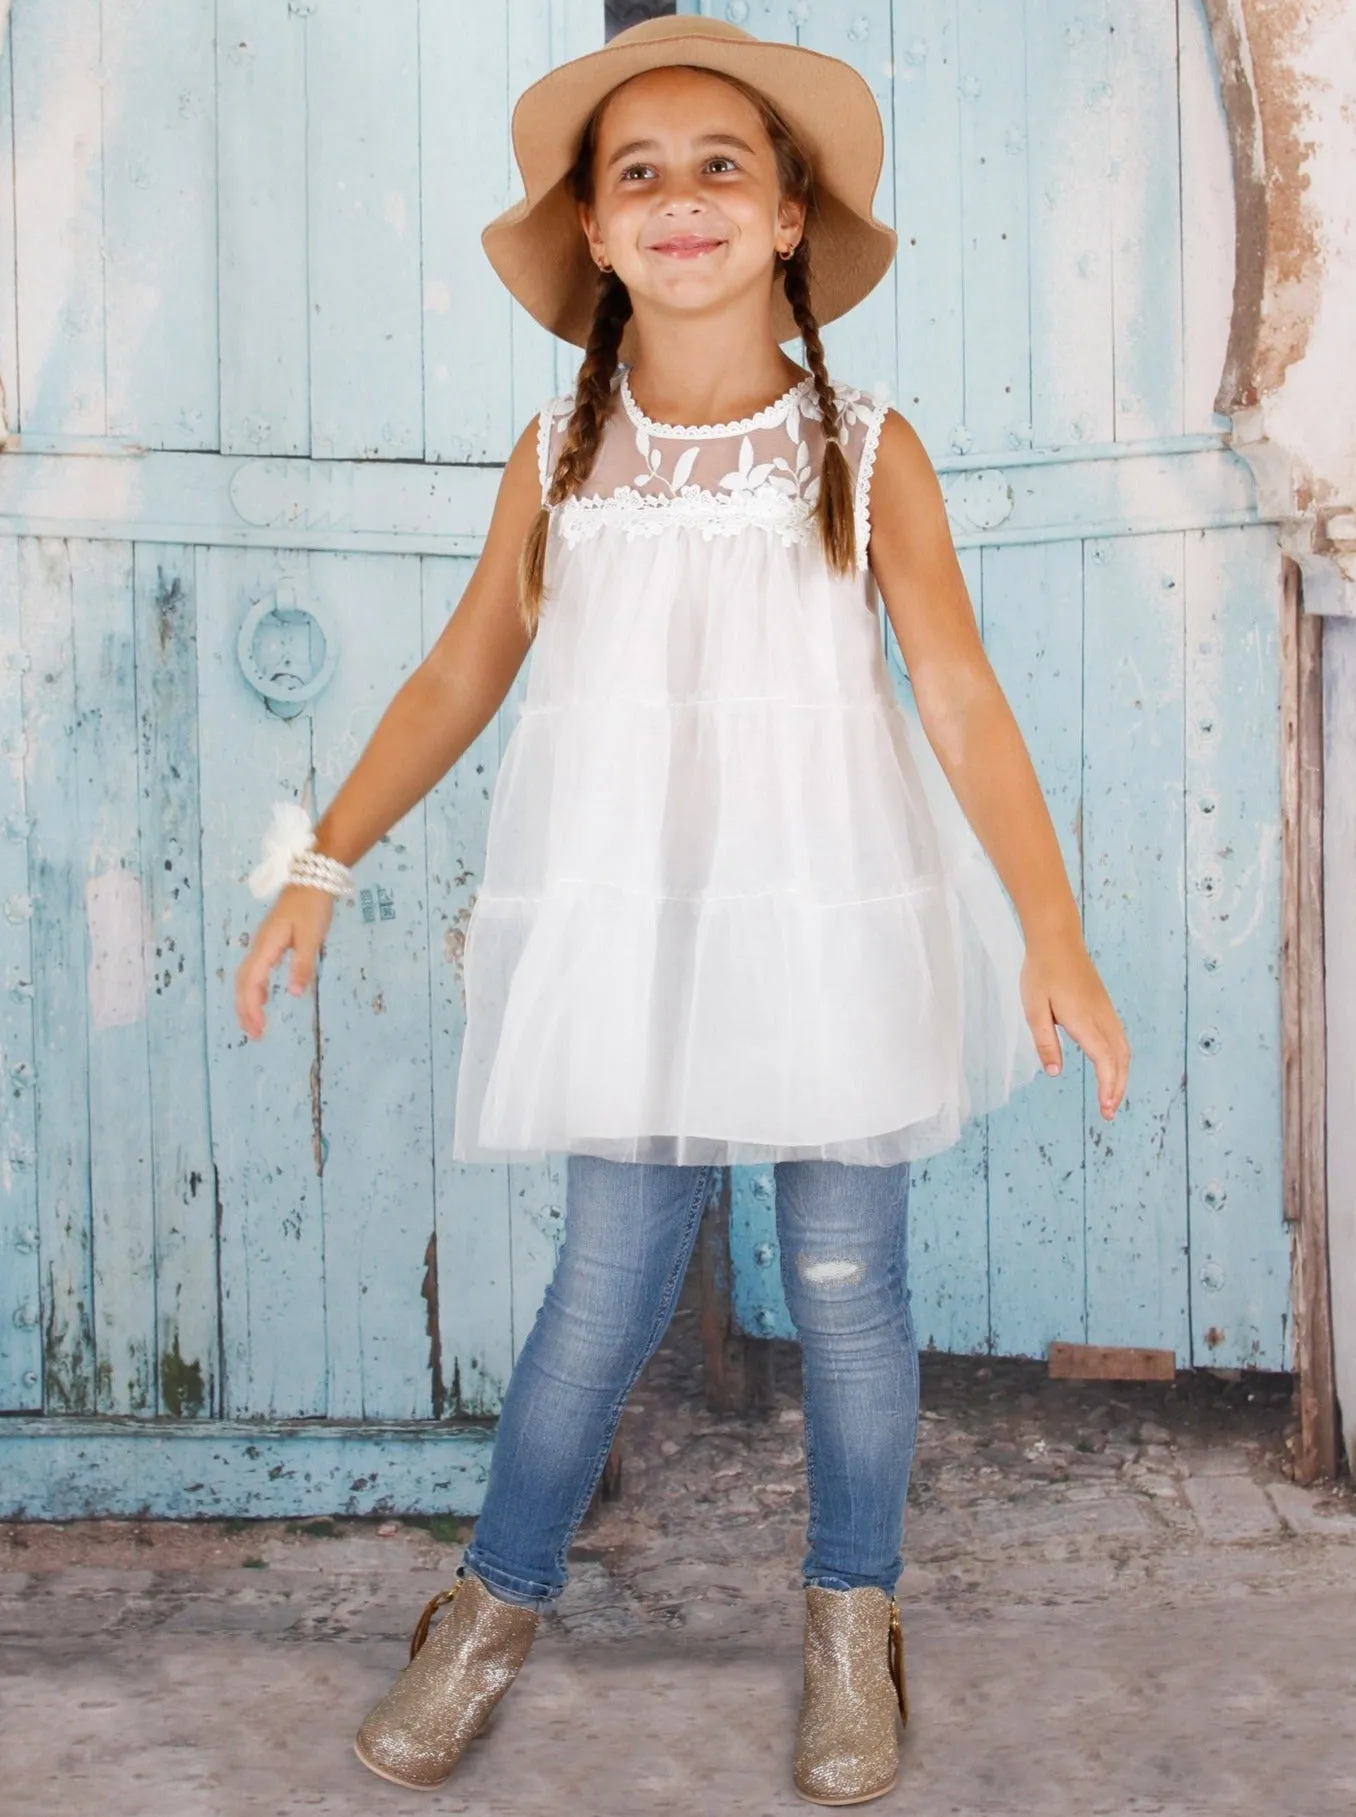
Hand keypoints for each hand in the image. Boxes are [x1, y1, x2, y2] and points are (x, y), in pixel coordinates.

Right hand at [235, 885, 335, 1039]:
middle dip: (245, 1010)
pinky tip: (263, 999)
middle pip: (243, 983)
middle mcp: (259, 946)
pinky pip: (254, 969)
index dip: (252, 1008)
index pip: (252, 982)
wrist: (312, 878)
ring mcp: (262, 943)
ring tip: (254, 1024)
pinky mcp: (269, 941)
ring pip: (246, 977)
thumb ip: (302, 966)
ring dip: (248, 1001)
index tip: (258, 1029)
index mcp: (267, 946)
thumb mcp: (312, 938)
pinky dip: (255, 988)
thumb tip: (293, 994)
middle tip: (254, 1035)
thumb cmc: (313, 907)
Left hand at [1020, 929, 1128, 1118]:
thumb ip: (1045, 1042)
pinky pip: (1119, 1039)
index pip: (1104, 1060)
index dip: (1108, 1086)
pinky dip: (1119, 1060)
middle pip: (1120, 1060)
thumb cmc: (1041, 974)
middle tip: (1108, 1113)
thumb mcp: (1034, 1010)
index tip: (1105, 1109)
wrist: (1057, 940)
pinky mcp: (1105, 1007)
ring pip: (1123, 1050)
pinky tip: (1111, 1069)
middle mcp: (1101, 1018)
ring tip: (1111, 1098)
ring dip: (1120, 1076)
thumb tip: (1055, 1073)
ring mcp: (1107, 1012)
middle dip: (1117, 1088)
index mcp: (1083, 1020)